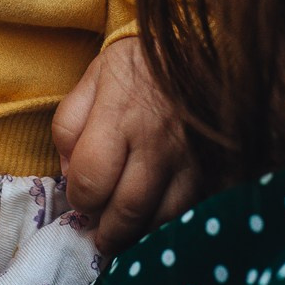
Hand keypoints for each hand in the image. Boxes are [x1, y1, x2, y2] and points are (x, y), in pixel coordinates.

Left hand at [52, 38, 202, 256]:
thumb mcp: (92, 79)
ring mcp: (190, 156)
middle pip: (126, 210)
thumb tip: (68, 174)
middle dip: (107, 232)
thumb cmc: (137, 66)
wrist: (197, 47)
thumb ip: (69, 124)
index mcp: (118, 114)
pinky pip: (194, 211)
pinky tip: (160, 223)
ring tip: (128, 234)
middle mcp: (156, 140)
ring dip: (140, 236)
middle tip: (101, 235)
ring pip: (163, 219)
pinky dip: (175, 226)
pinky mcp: (216, 166)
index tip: (81, 198)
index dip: (79, 199)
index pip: (90, 181)